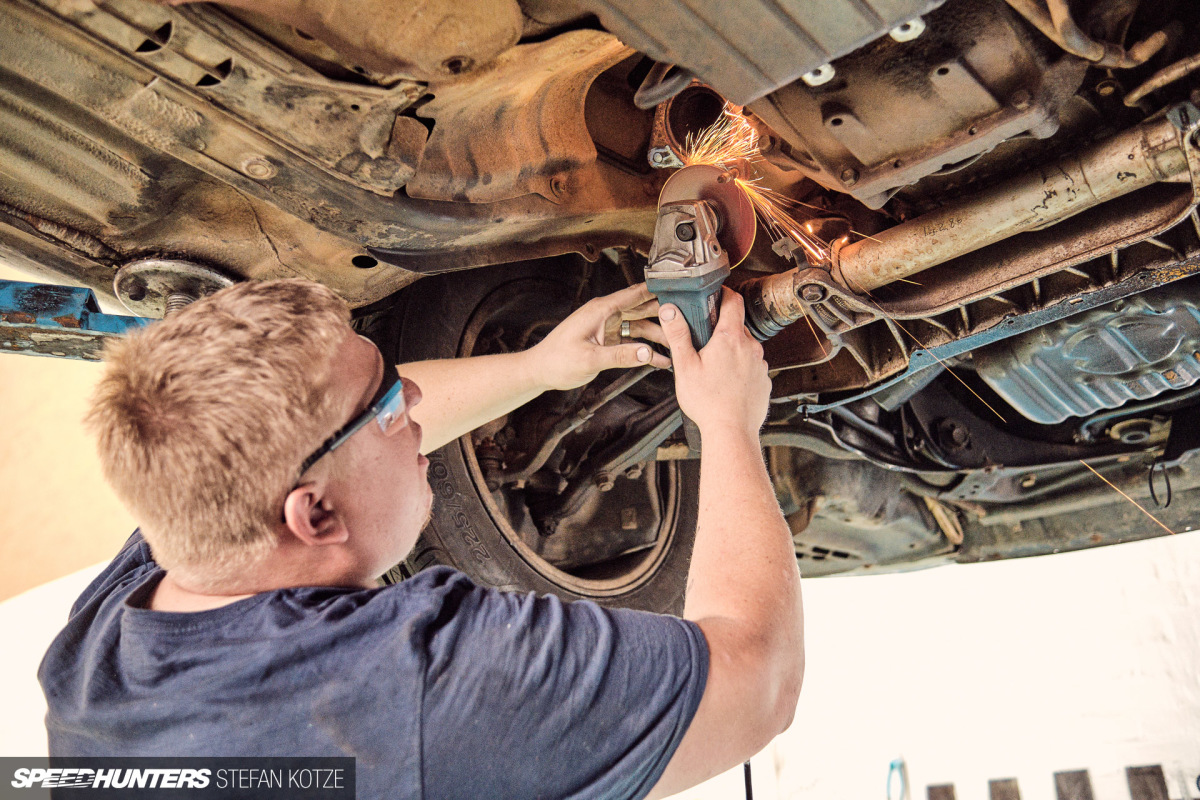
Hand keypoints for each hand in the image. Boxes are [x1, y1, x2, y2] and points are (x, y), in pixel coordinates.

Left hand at [528, 283, 672, 390]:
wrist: (540, 371)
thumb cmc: (557, 361)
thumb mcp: (590, 360)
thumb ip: (620, 356)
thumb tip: (646, 353)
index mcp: (601, 310)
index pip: (634, 293)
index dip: (656, 289)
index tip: (679, 287)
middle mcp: (606, 314)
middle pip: (642, 308)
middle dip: (664, 314)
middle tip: (686, 319)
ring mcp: (608, 326)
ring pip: (640, 326)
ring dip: (657, 336)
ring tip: (676, 347)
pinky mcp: (607, 339)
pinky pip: (631, 340)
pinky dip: (645, 349)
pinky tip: (658, 359)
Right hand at [660, 288, 770, 438]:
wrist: (732, 432)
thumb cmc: (708, 402)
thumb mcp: (685, 366)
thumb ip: (678, 335)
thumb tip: (670, 311)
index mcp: (730, 338)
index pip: (733, 301)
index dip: (725, 293)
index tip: (717, 294)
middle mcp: (750, 348)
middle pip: (738, 326)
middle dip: (722, 329)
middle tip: (705, 341)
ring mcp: (760, 365)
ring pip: (745, 348)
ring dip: (732, 351)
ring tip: (714, 368)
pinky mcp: (764, 381)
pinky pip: (752, 368)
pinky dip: (741, 370)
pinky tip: (727, 384)